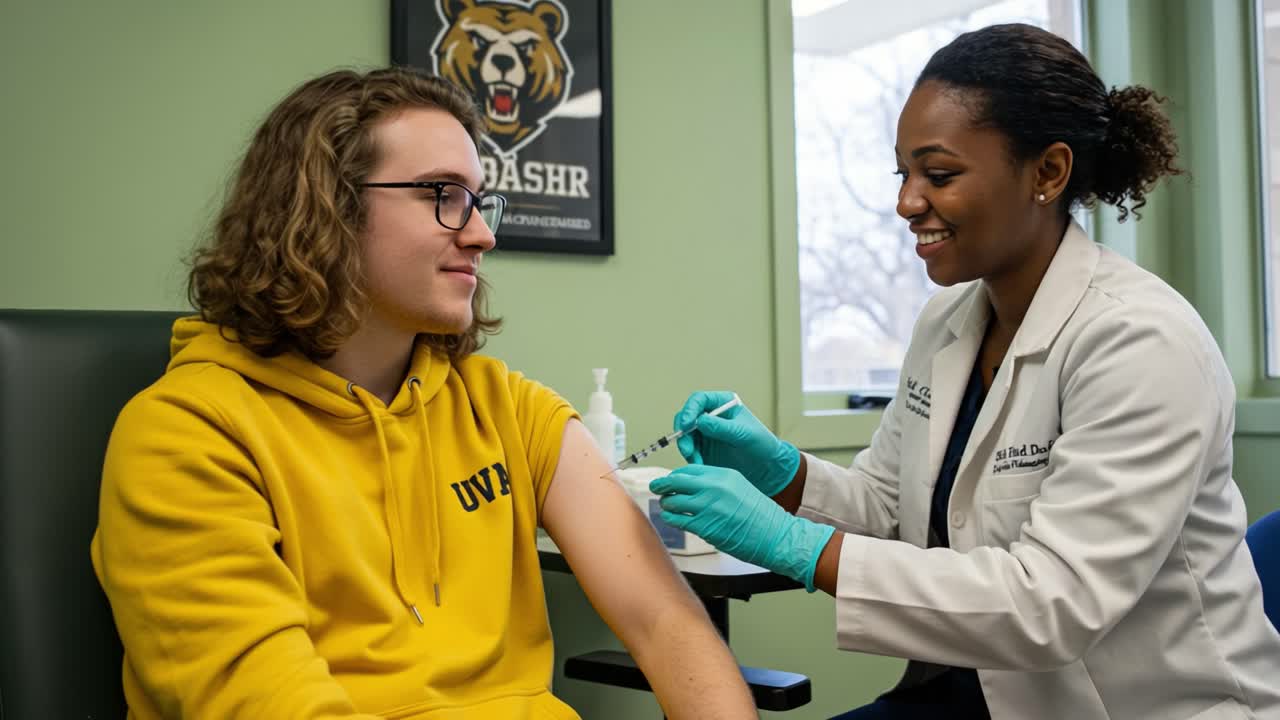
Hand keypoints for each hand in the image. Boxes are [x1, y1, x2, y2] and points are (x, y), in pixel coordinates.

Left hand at [651, 464, 834, 590]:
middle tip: (656, 487)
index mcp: (723, 474)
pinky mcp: (704, 526)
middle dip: (662, 485)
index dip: (675, 475)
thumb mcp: (739, 487)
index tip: (670, 479)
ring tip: (666, 506)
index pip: (689, 470)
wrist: (774, 534)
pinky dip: (670, 518)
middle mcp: (713, 488)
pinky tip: (671, 518)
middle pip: (675, 481)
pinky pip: (677, 520)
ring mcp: (707, 507)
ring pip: (673, 501)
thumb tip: (693, 486)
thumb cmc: (760, 515)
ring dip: (666, 504)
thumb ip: (716, 484)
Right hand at [674, 391, 799, 496]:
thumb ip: (722, 427)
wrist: (766, 467)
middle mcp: (711, 416)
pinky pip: (690, 451)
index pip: (699, 400)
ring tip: (695, 459)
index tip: (686, 424)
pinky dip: (691, 458)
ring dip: (686, 447)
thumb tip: (700, 421)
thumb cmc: (761, 444)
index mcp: (722, 404)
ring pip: (685, 435)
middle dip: (683, 432)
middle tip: (687, 448)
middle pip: (686, 417)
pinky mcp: (703, 449)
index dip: (689, 410)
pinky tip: (700, 465)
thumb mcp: (744, 434)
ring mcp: (705, 432)